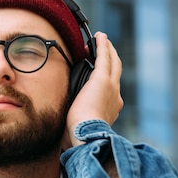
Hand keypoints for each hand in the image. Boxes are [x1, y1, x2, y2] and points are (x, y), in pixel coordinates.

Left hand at [64, 32, 123, 147]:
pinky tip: (99, 37)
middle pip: (116, 73)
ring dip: (108, 50)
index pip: (110, 91)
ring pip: (113, 63)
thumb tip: (61, 140)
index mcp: (110, 109)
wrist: (86, 136)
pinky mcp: (103, 79)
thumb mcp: (77, 130)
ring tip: (102, 40)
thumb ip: (74, 127)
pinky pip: (104, 57)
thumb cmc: (79, 138)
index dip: (105, 79)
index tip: (97, 74)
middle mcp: (115, 97)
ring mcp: (111, 87)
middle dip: (111, 60)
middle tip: (104, 50)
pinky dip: (103, 46)